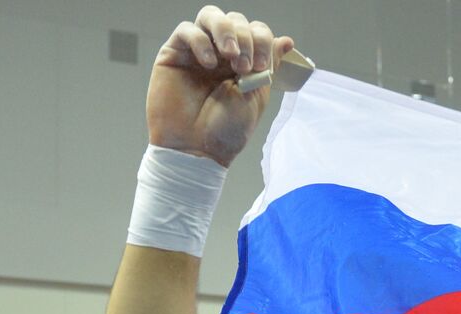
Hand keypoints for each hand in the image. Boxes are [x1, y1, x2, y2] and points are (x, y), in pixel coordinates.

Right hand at [146, 7, 294, 166]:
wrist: (196, 150)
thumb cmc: (226, 130)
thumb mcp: (255, 97)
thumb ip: (268, 66)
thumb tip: (286, 40)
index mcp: (245, 62)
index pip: (256, 31)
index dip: (262, 40)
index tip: (262, 66)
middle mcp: (221, 53)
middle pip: (236, 20)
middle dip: (246, 38)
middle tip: (245, 66)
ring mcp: (197, 51)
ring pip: (212, 16)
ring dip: (226, 30)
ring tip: (230, 55)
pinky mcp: (174, 54)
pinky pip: (187, 30)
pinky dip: (200, 41)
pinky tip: (209, 63)